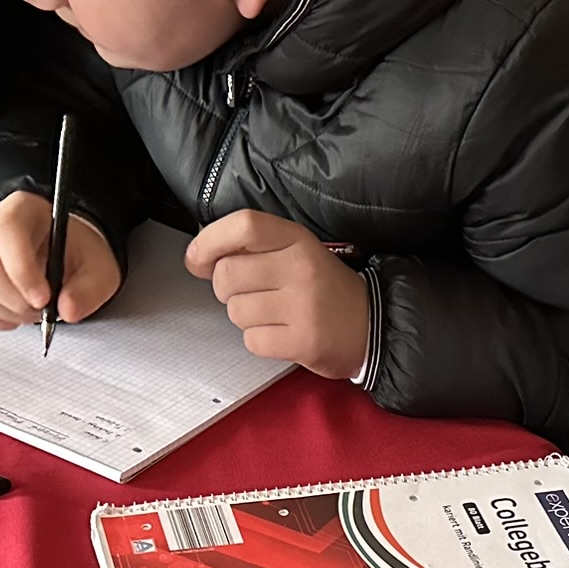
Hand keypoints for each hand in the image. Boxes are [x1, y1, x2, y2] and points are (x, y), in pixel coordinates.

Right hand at [0, 191, 121, 330]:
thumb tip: (68, 310)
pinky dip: (1, 320)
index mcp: (21, 209)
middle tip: (44, 310)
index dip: (21, 268)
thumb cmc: (76, 254)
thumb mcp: (98, 267)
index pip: (6, 230)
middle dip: (15, 299)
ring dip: (11, 312)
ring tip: (36, 309)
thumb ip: (89, 288)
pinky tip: (21, 311)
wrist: (65, 258)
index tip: (43, 299)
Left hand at [185, 211, 367, 378]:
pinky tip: (281, 333)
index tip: (197, 258)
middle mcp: (300, 268)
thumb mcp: (295, 251)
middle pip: (227, 274)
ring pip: (236, 311)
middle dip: (225, 288)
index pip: (243, 225)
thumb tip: (197, 258)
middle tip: (249, 293)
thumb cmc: (324, 287)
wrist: (371, 324)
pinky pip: (252, 340)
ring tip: (272, 314)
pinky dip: (259, 340)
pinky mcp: (304, 341)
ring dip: (245, 316)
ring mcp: (303, 306)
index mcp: (296, 239)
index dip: (210, 240)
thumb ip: (251, 247)